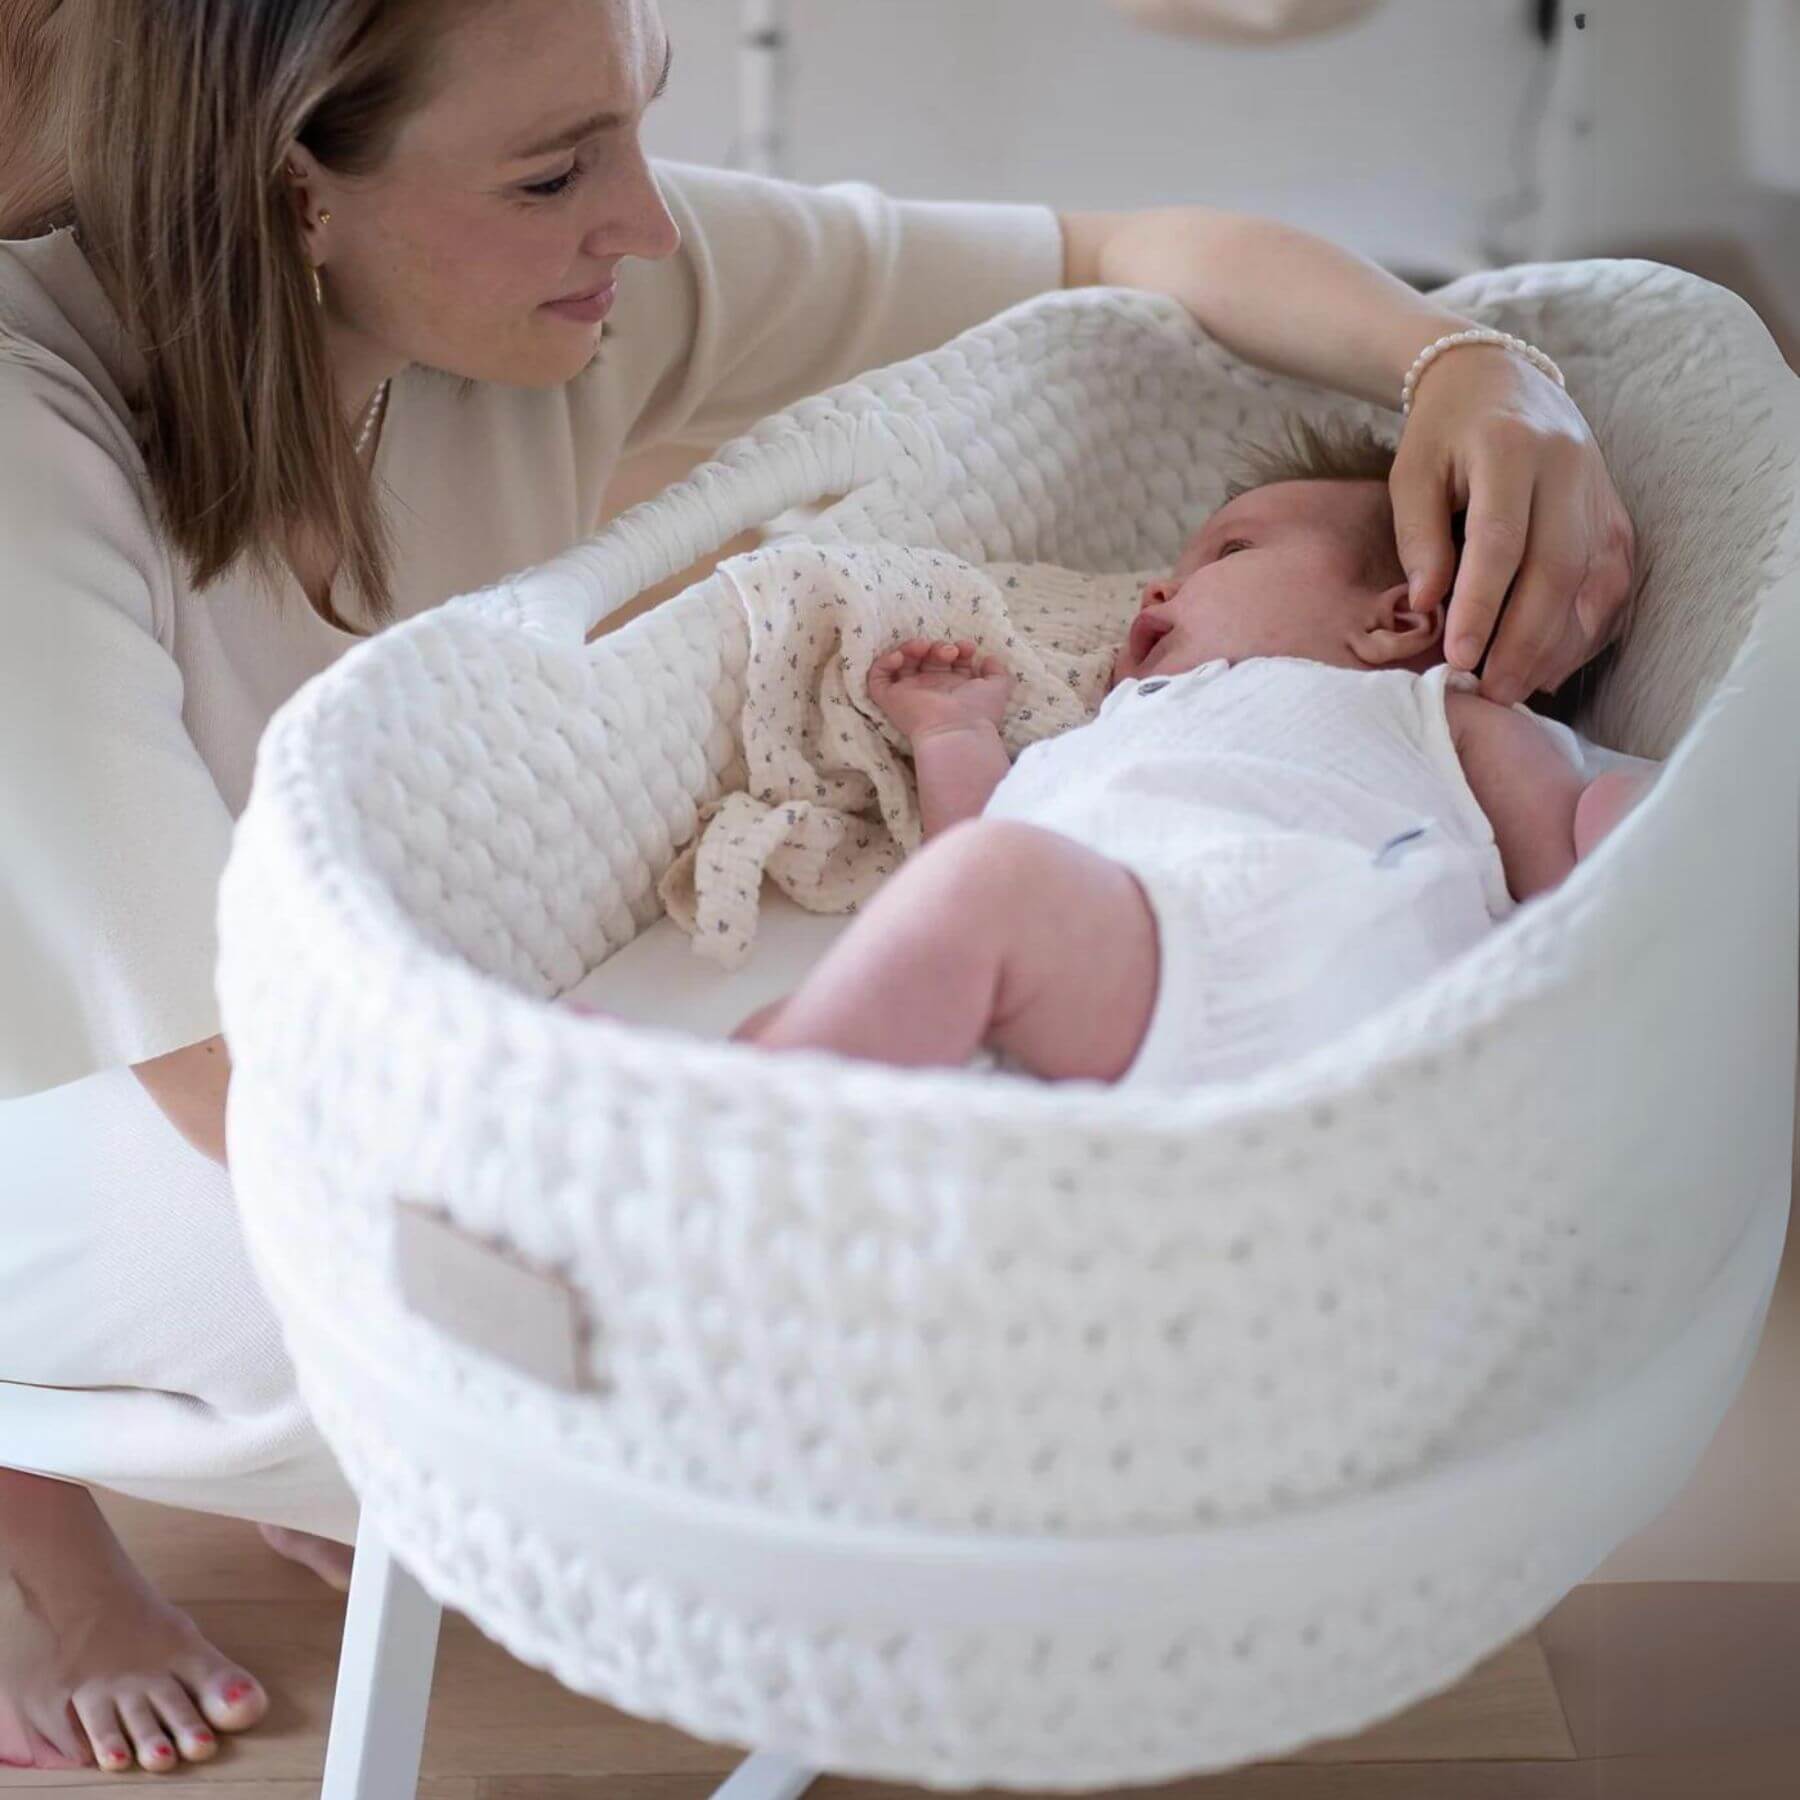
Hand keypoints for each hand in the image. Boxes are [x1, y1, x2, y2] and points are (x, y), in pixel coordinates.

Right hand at [867, 639, 1012, 740]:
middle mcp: (931, 689)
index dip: (959, 650)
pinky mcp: (890, 698)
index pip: (951, 662)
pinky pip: (877, 676)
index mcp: (955, 688)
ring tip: (924, 648)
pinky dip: (885, 661)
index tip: (967, 649)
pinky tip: (901, 657)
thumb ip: (997, 671)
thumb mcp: (998, 687)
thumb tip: (987, 659)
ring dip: (912, 647)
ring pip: (903, 662)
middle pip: (927, 659)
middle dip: (939, 647)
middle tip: (948, 652)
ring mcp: (909, 693)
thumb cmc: (977, 711)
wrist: (956, 731)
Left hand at [1391, 344, 1635, 706]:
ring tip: (1519, 689)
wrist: (1499, 377)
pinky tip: (1556, 664)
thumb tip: (1428, 606)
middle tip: (1492, 693)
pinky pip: (1614, 580)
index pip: (1501, 542)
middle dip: (1524, 641)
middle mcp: (1568, 467)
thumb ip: (1419, 538)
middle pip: (1557, 569)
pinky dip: (1588, 629)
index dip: (1482, 607)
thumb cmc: (1443, 433)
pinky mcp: (1616, 511)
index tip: (1459, 660)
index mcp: (1510, 449)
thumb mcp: (1411, 474)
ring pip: (1594, 580)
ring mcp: (1601, 490)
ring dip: (1560, 645)